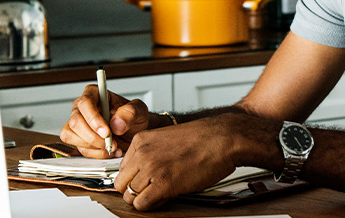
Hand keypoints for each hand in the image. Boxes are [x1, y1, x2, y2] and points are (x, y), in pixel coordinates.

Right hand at [60, 85, 150, 157]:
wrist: (133, 133)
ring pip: (72, 137)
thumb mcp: (139, 111)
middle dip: (94, 137)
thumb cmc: (133, 118)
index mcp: (94, 94)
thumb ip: (131, 112)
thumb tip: (116, 123)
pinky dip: (95, 154)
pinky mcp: (77, 139)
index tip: (106, 132)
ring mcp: (77, 124)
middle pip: (76, 122)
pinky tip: (108, 151)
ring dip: (94, 146)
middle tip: (112, 143)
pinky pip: (78, 149)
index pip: (85, 103)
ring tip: (113, 146)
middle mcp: (82, 108)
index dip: (93, 119)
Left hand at [115, 114, 243, 210]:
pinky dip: (150, 206)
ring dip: (144, 199)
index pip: (122, 168)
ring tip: (161, 193)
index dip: (134, 178)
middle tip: (150, 191)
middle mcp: (142, 154)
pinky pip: (142, 204)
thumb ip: (150, 154)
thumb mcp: (166, 140)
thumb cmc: (202, 139)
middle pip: (121, 183)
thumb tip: (141, 174)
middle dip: (134, 191)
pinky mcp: (163, 184)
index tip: (145, 181)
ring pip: (130, 196)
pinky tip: (164, 198)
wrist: (223, 139)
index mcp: (141, 141)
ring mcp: (151, 168)